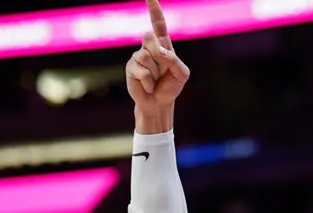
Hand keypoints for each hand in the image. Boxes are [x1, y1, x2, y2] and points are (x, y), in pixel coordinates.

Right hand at [126, 0, 189, 115]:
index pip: (158, 24)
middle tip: (162, 69)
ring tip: (155, 80)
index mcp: (163, 45)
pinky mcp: (130, 68)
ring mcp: (138, 57)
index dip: (154, 9)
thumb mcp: (182, 74)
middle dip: (158, 54)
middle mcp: (149, 48)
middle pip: (149, 37)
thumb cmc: (171, 86)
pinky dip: (148, 81)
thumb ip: (175, 60)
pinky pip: (141, 70)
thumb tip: (159, 52)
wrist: (159, 103)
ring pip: (145, 56)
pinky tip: (148, 85)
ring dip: (154, 72)